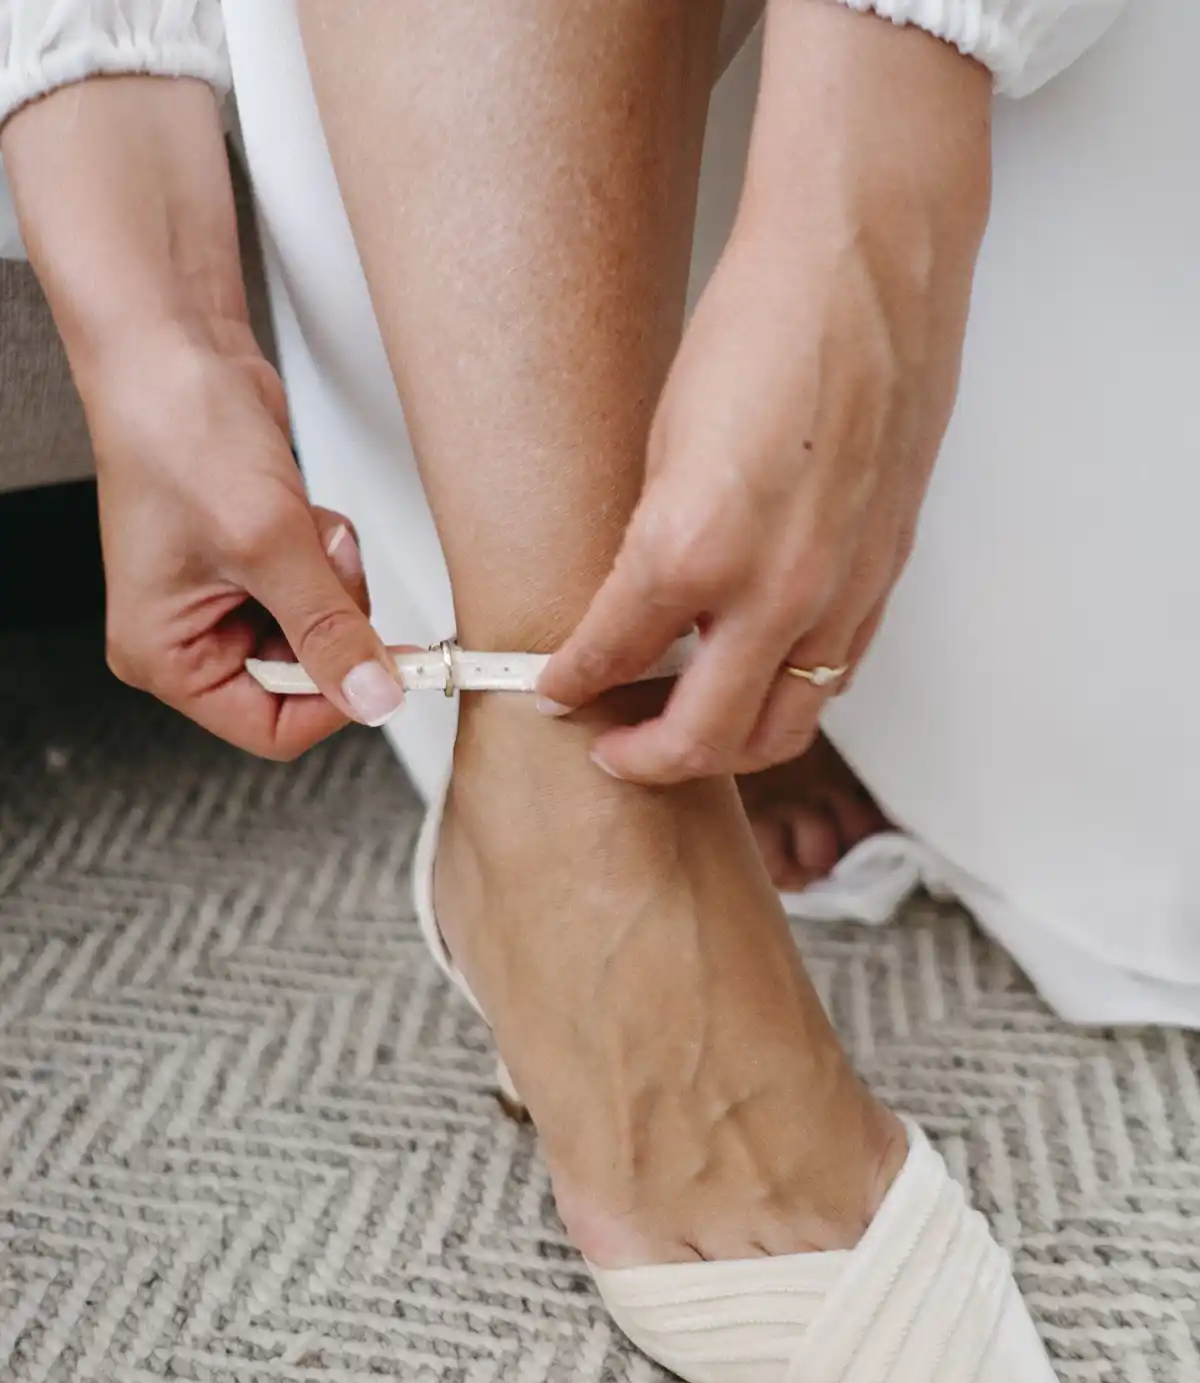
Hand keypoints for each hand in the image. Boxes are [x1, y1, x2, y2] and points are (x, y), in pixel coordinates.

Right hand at [89, 325, 405, 757]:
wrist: (176, 349)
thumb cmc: (177, 432)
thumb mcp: (267, 544)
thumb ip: (328, 629)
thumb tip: (373, 696)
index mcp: (166, 657)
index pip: (272, 729)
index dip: (335, 703)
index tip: (386, 669)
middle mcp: (192, 638)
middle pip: (305, 680)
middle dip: (333, 622)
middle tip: (326, 568)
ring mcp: (227, 601)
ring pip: (325, 631)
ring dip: (336, 580)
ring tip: (305, 526)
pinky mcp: (260, 564)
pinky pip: (324, 589)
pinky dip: (330, 553)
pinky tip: (303, 512)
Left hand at [537, 0, 991, 782]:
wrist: (866, 266)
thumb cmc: (764, 325)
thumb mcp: (663, 444)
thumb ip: (653, 548)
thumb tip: (632, 606)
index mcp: (694, 547)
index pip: (611, 656)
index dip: (571, 683)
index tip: (554, 690)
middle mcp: (775, 590)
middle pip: (704, 739)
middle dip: (644, 759)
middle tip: (611, 752)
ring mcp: (839, 592)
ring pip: (779, 728)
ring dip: (723, 749)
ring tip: (683, 734)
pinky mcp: (880, 577)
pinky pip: (830, 677)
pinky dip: (784, 699)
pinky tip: (754, 678)